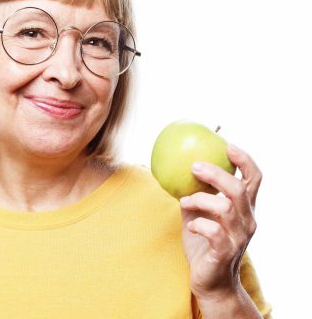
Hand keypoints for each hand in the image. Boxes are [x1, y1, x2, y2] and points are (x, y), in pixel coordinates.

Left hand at [179, 143, 261, 298]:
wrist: (211, 283)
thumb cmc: (203, 244)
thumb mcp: (198, 214)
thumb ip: (194, 193)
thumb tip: (176, 169)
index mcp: (243, 209)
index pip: (253, 179)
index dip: (244, 160)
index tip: (227, 145)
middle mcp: (247, 221)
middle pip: (238, 188)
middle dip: (215, 173)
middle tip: (193, 166)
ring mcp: (239, 237)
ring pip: (225, 207)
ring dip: (200, 199)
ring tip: (184, 200)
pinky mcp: (226, 252)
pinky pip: (214, 232)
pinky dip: (199, 223)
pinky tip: (190, 225)